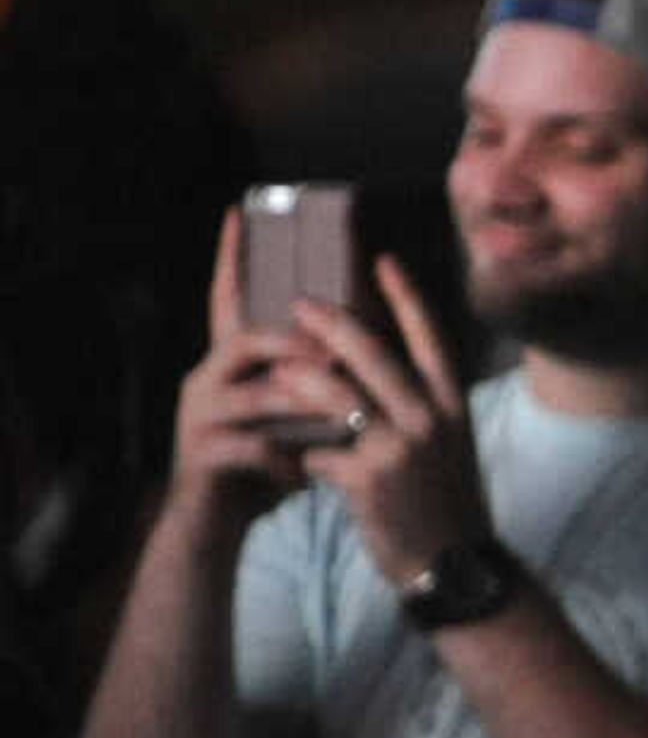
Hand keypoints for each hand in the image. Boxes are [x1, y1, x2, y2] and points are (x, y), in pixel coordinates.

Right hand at [163, 210, 355, 519]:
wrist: (218, 524)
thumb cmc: (265, 465)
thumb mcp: (292, 417)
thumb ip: (311, 380)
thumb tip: (359, 340)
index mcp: (231, 363)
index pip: (230, 299)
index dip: (234, 260)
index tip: (240, 213)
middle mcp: (207, 378)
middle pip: (248, 339)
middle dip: (298, 342)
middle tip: (340, 349)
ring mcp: (198, 415)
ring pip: (255, 395)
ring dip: (306, 405)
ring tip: (346, 415)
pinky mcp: (200, 455)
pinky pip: (249, 448)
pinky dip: (285, 460)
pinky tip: (308, 476)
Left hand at [289, 259, 491, 589]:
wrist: (455, 566)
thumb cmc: (447, 504)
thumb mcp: (451, 447)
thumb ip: (423, 408)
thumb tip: (381, 371)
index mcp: (453, 406)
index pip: (429, 337)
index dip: (405, 296)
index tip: (381, 260)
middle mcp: (431, 419)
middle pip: (373, 354)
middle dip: (330, 324)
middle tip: (298, 302)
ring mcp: (400, 449)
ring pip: (337, 396)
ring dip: (300, 379)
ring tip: (274, 368)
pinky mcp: (369, 481)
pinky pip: (320, 450)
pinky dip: (300, 451)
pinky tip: (285, 454)